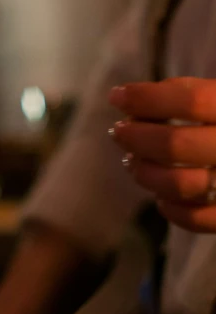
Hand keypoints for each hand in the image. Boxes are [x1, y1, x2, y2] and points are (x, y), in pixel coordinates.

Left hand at [109, 77, 215, 232]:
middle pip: (177, 144)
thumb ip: (189, 93)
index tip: (117, 96)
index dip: (147, 97)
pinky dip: (170, 209)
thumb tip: (131, 99)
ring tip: (132, 161)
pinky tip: (160, 196)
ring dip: (146, 173)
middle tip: (119, 131)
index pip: (191, 100)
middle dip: (137, 137)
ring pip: (181, 184)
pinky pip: (197, 220)